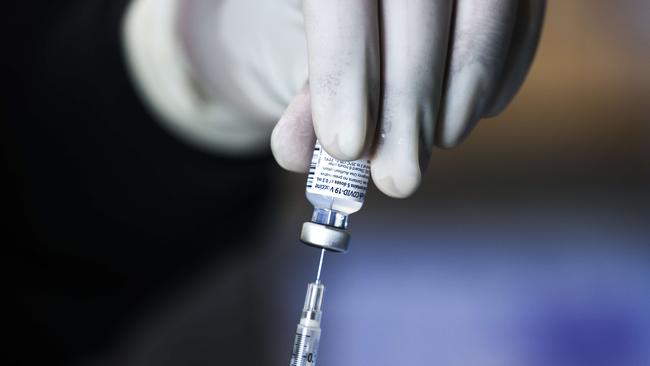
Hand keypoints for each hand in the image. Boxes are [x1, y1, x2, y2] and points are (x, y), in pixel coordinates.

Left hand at [175, 0, 545, 196]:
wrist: (334, 12)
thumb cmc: (299, 31)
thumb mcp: (283, 60)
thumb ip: (297, 100)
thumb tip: (299, 151)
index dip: (346, 69)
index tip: (346, 145)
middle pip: (418, 1)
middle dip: (409, 95)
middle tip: (397, 174)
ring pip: (485, 3)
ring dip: (466, 83)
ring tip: (439, 141)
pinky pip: (521, 10)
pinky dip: (503, 67)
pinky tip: (475, 112)